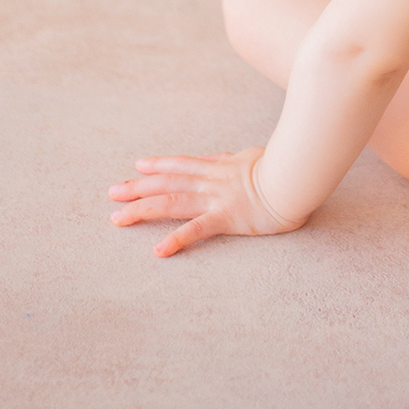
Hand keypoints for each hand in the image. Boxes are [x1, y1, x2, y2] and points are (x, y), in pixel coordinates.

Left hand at [108, 148, 303, 255]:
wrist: (296, 176)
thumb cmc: (281, 166)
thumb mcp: (252, 157)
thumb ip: (234, 160)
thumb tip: (226, 157)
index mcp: (218, 167)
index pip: (181, 164)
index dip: (158, 165)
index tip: (137, 167)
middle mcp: (210, 181)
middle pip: (166, 182)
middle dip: (137, 188)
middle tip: (112, 193)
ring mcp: (216, 199)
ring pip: (171, 202)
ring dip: (142, 210)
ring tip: (118, 219)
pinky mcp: (226, 218)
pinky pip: (196, 230)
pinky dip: (176, 240)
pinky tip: (158, 251)